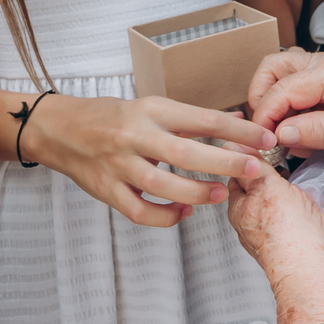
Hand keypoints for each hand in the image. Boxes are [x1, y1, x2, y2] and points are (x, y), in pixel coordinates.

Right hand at [21, 92, 276, 228]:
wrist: (58, 129)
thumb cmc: (110, 117)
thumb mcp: (150, 107)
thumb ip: (192, 119)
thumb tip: (238, 121)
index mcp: (150, 109)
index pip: (201, 118)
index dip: (237, 131)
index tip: (265, 138)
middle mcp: (135, 134)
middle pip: (185, 151)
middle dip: (224, 162)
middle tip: (255, 169)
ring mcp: (118, 164)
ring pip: (162, 184)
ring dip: (196, 192)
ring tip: (220, 194)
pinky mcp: (106, 189)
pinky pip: (139, 210)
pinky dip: (164, 216)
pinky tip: (184, 213)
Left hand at [226, 158, 323, 322]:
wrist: (319, 272)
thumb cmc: (289, 236)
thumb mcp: (266, 187)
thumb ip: (252, 166)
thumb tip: (232, 146)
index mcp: (240, 210)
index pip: (238, 175)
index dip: (249, 156)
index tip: (262, 140)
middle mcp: (257, 224)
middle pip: (262, 188)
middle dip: (275, 172)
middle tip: (286, 155)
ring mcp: (282, 234)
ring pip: (286, 203)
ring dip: (296, 190)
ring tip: (304, 178)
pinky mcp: (306, 242)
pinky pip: (306, 217)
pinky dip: (313, 207)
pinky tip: (320, 201)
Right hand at [248, 48, 323, 179]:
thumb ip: (319, 132)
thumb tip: (281, 132)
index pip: (283, 88)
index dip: (266, 116)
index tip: (262, 142)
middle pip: (272, 69)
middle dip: (262, 100)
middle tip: (266, 133)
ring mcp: (323, 71)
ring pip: (278, 75)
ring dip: (271, 103)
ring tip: (282, 134)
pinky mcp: (323, 83)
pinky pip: (291, 88)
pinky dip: (285, 108)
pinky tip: (298, 133)